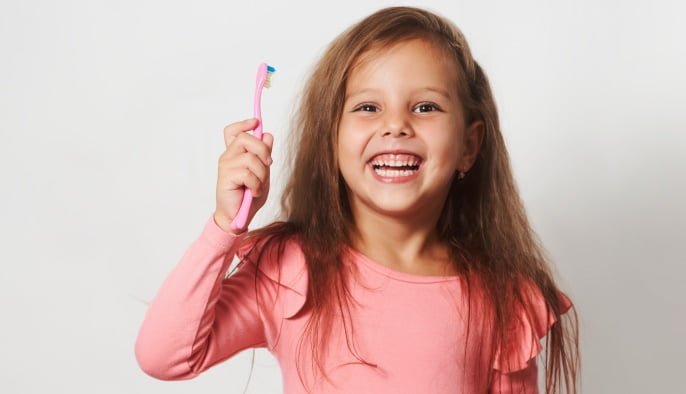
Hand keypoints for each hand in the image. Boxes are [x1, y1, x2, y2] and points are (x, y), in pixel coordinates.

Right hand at [214, 118, 273, 234]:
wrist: (237, 217)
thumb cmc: (248, 197)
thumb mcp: (262, 173)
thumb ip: (264, 156)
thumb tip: (268, 135)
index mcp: (235, 154)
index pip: (233, 131)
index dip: (243, 124)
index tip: (256, 122)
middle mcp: (228, 156)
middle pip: (246, 138)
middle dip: (263, 150)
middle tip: (268, 165)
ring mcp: (225, 166)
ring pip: (251, 158)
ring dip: (261, 174)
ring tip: (258, 186)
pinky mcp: (225, 177)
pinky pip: (248, 173)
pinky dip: (256, 185)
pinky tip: (253, 192)